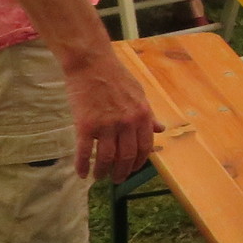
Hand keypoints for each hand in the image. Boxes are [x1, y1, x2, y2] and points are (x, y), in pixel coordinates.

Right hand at [61, 48, 154, 180]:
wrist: (91, 63)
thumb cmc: (116, 76)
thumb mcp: (139, 93)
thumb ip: (148, 114)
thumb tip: (160, 129)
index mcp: (142, 115)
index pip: (145, 147)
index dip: (139, 162)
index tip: (133, 169)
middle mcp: (126, 123)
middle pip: (126, 157)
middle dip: (122, 172)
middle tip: (117, 179)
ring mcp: (105, 126)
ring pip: (106, 159)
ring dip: (103, 172)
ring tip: (100, 177)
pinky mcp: (85, 126)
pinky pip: (84, 152)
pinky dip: (82, 166)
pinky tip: (82, 173)